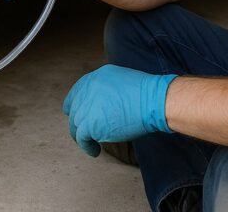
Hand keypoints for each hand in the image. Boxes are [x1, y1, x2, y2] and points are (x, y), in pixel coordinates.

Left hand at [62, 64, 176, 156]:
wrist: (153, 101)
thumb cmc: (145, 94)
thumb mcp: (120, 81)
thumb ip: (106, 90)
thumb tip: (101, 105)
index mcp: (95, 77)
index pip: (76, 93)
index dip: (76, 107)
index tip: (79, 116)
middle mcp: (87, 89)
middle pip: (74, 110)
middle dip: (80, 123)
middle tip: (88, 133)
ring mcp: (87, 106)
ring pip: (76, 125)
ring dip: (83, 136)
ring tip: (93, 144)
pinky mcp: (90, 123)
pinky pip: (81, 138)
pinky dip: (87, 147)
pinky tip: (95, 151)